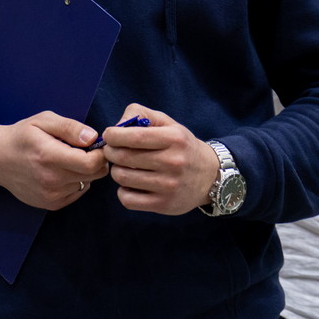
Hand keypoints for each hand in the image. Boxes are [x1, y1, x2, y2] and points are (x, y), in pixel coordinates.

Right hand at [0, 112, 108, 209]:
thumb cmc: (22, 136)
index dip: (100, 153)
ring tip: (66, 160)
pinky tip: (60, 171)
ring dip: (83, 172)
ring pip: (87, 183)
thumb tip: (93, 137)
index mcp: (50, 156)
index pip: (92, 164)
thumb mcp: (44, 121)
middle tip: (84, 150)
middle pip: (94, 175)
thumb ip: (70, 128)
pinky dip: (75, 182)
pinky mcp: (51, 204)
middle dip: (96, 162)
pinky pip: (77, 193)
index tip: (95, 144)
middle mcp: (51, 180)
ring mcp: (51, 195)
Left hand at [100, 103, 220, 215]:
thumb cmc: (182, 146)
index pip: (134, 136)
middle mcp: (173, 162)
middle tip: (113, 151)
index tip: (110, 135)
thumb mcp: (168, 123)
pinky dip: (123, 191)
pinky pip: (127, 199)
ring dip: (117, 171)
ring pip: (123, 178)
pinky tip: (131, 184)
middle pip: (124, 157)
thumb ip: (141, 114)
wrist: (209, 176)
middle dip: (111, 152)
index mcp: (174, 139)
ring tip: (124, 167)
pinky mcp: (164, 205)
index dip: (113, 135)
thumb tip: (116, 126)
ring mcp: (168, 186)